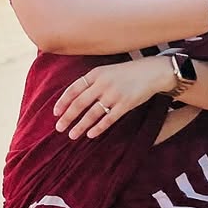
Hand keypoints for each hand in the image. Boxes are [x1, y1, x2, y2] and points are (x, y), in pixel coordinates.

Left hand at [53, 58, 171, 139]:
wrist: (152, 71)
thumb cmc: (128, 72)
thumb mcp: (108, 71)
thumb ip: (93, 81)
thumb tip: (75, 96)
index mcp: (96, 73)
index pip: (73, 89)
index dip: (63, 102)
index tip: (55, 113)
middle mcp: (102, 83)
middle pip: (79, 103)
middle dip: (67, 117)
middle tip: (59, 128)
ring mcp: (114, 94)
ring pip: (92, 113)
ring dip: (80, 126)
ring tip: (72, 135)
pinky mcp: (125, 104)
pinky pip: (108, 119)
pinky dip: (98, 128)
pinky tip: (91, 134)